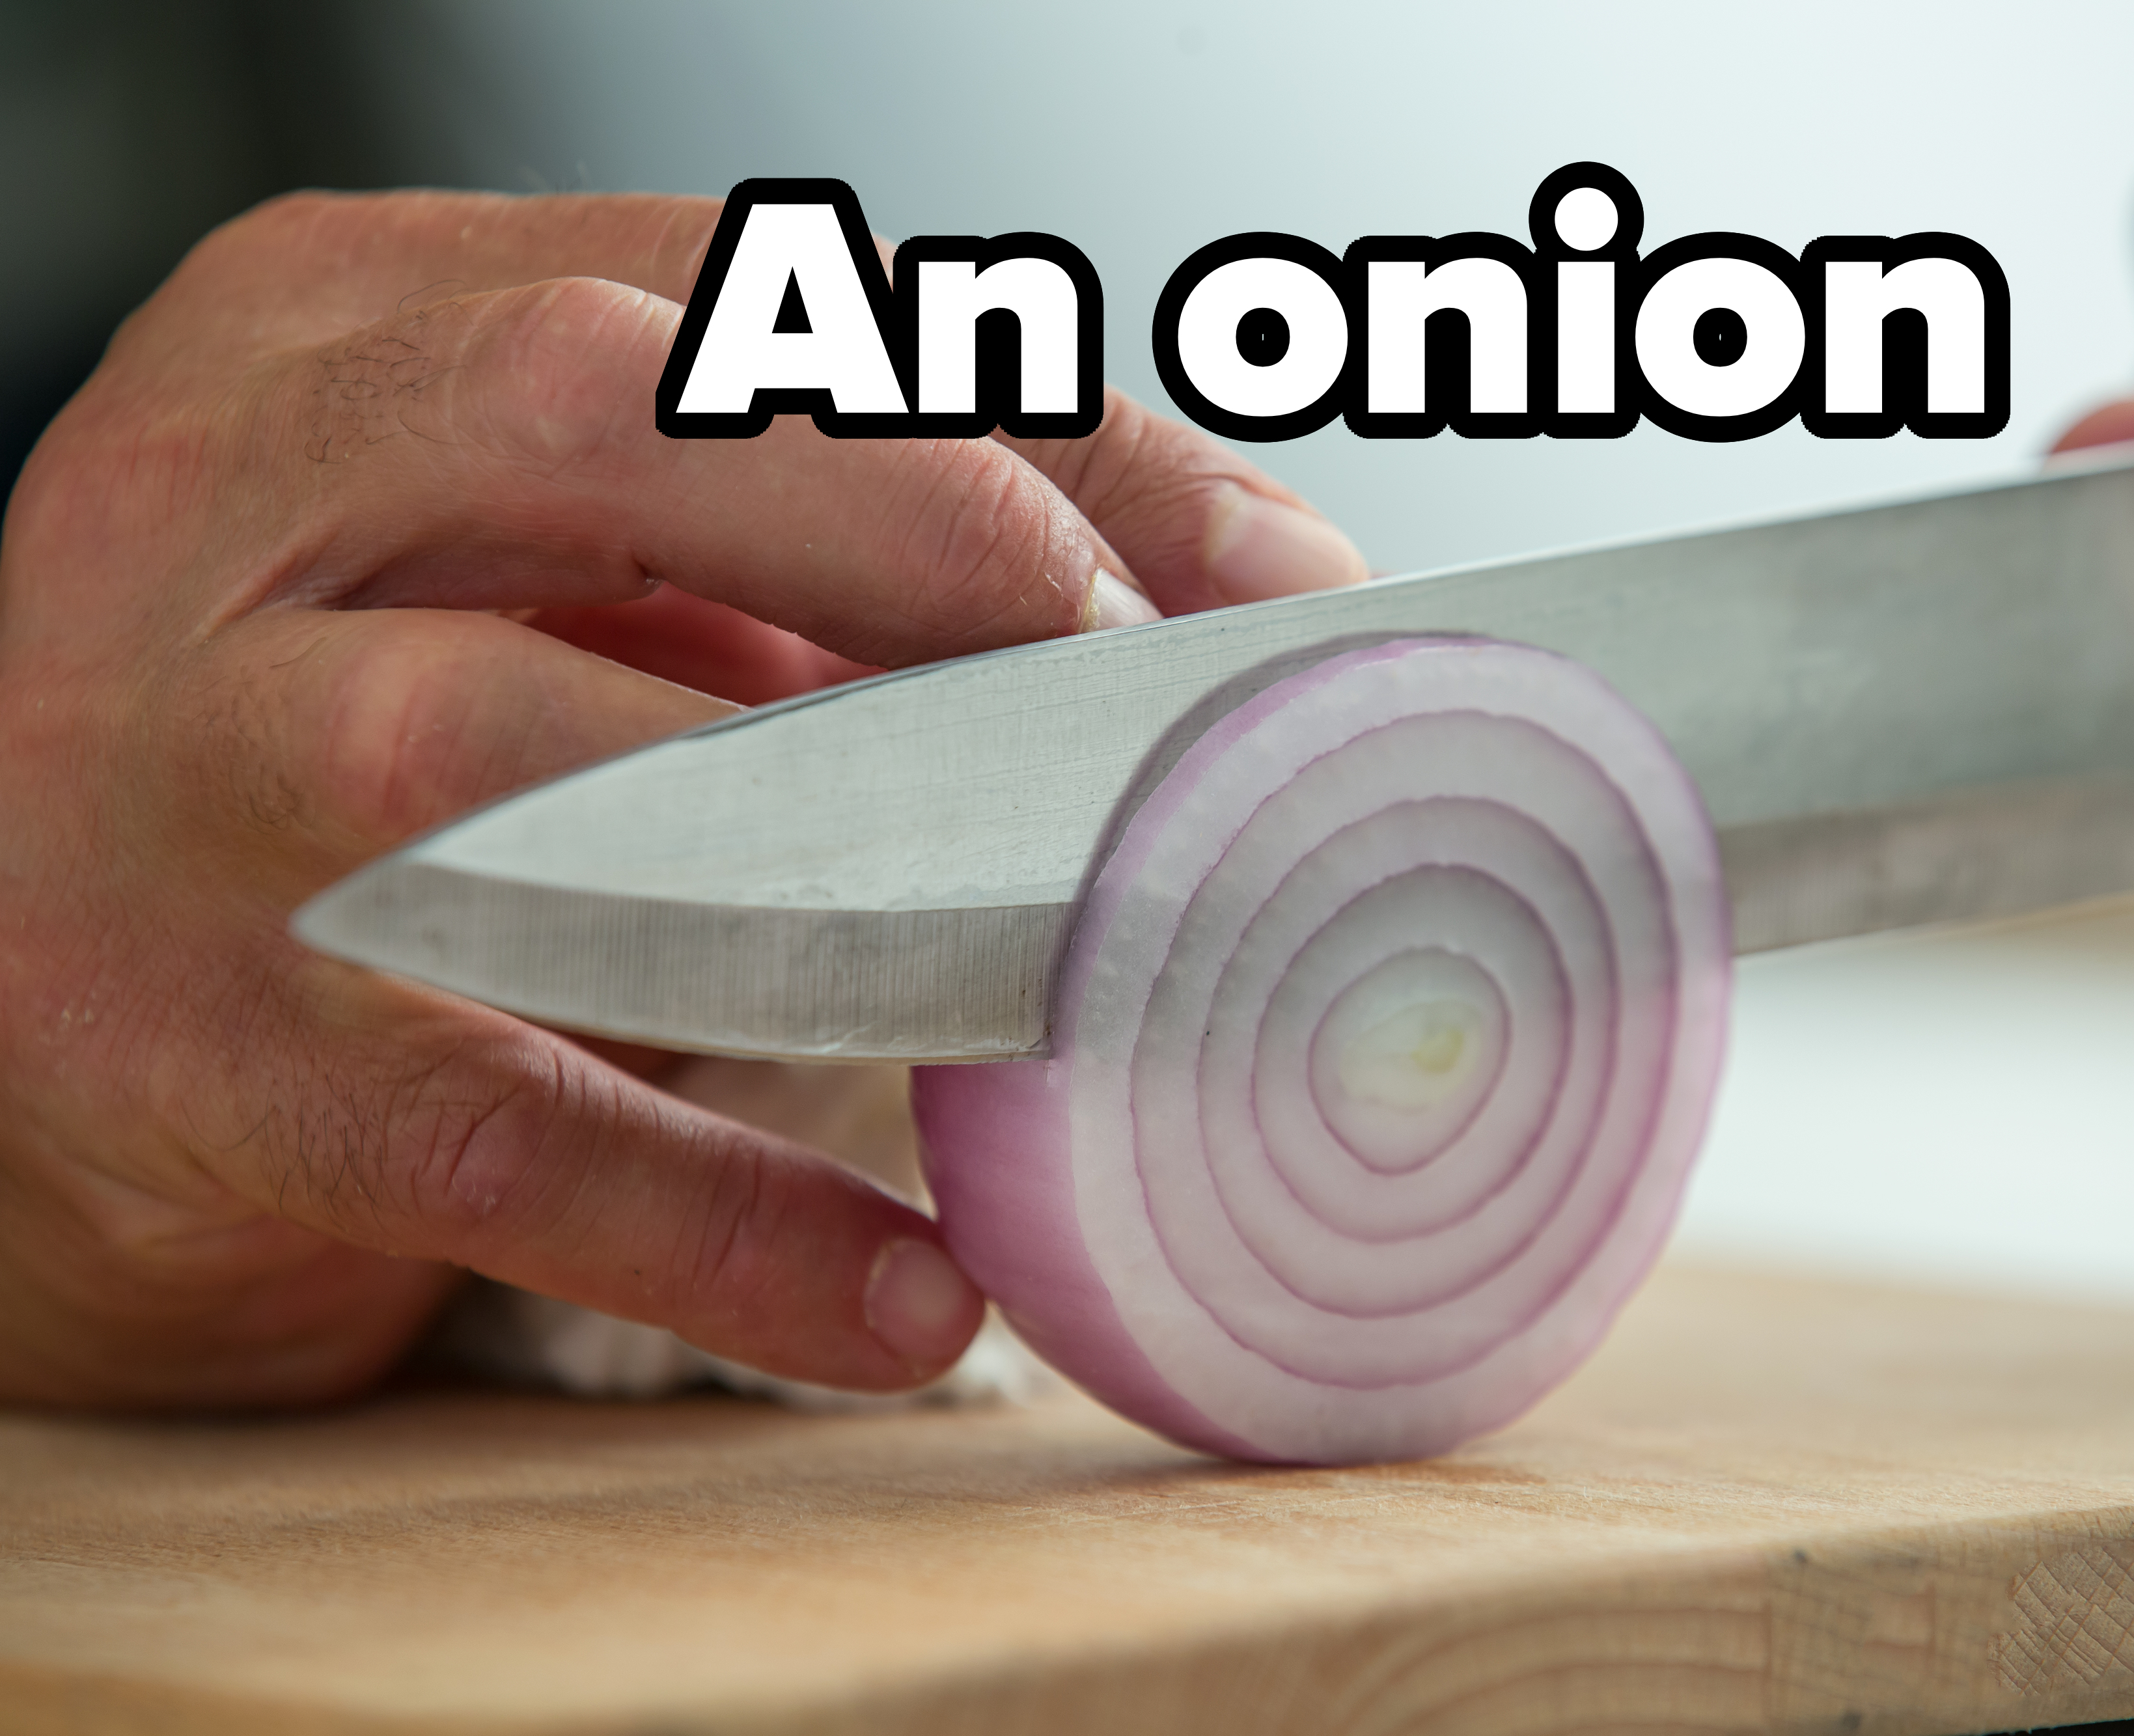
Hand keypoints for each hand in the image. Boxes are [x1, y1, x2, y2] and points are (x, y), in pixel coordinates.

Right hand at [0, 190, 1365, 1406]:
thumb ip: (849, 562)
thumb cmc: (382, 759)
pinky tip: (901, 1292)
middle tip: (1161, 714)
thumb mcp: (588, 593)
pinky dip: (708, 1218)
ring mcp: (155, 764)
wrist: (58, 1003)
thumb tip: (1251, 596)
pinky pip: (468, 1123)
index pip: (733, 299)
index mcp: (352, 325)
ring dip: (839, 860)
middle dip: (929, 540)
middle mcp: (215, 489)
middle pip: (588, 412)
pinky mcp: (161, 1042)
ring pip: (498, 746)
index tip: (1270, 590)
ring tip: (1076, 969)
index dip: (1032, 427)